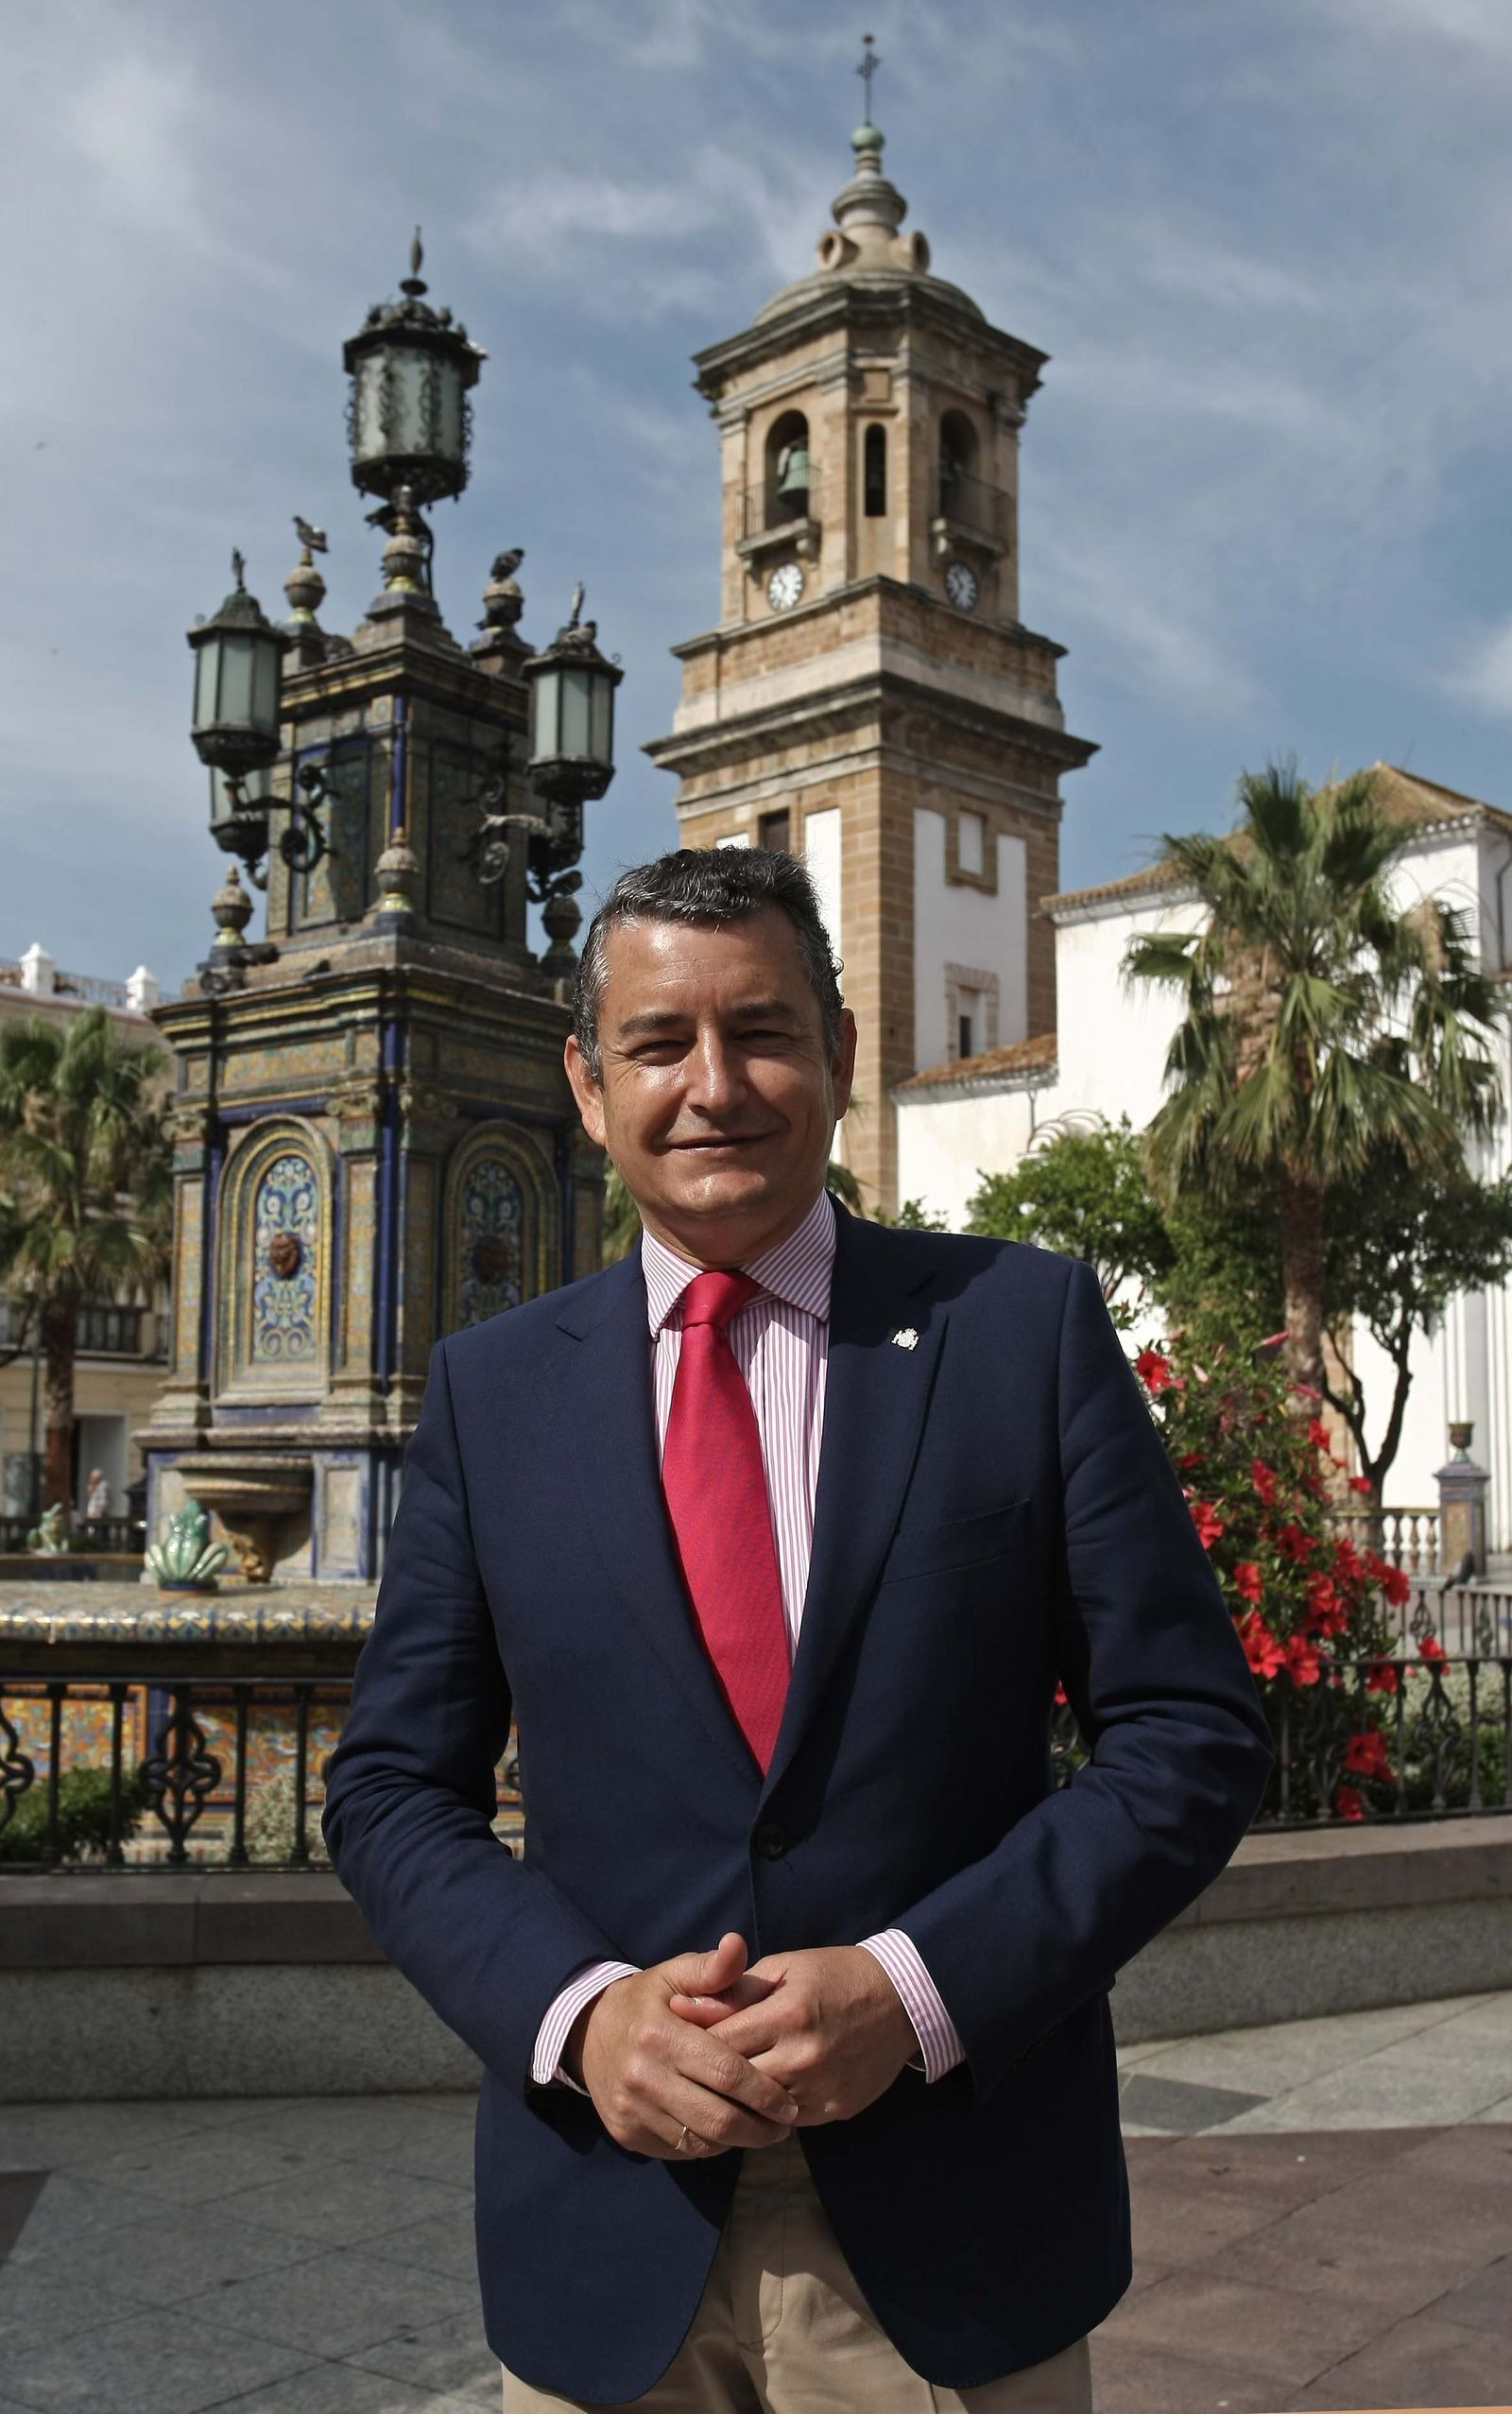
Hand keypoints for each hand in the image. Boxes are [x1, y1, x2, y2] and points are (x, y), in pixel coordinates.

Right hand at [567, 1932, 800, 2159]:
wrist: (587, 2034)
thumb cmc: (645, 2002)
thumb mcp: (673, 1975)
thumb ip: (711, 1969)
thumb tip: (737, 1945)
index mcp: (660, 2035)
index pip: (726, 2073)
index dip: (764, 2093)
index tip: (789, 2104)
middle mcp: (643, 2077)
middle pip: (716, 2118)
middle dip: (759, 2128)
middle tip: (784, 2125)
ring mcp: (632, 2110)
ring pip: (700, 2141)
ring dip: (738, 2141)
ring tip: (763, 2131)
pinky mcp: (627, 2134)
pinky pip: (680, 2150)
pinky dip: (709, 2145)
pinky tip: (726, 2132)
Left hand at [669, 1946, 916, 2125]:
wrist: (901, 2002)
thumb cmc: (835, 1976)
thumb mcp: (785, 1967)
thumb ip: (734, 1991)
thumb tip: (680, 2005)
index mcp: (788, 2014)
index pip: (720, 2042)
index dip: (693, 2044)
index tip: (675, 2045)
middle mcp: (803, 2056)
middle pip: (734, 2082)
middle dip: (707, 2078)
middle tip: (686, 2074)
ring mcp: (821, 2088)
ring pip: (757, 2108)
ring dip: (735, 2100)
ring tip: (714, 2090)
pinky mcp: (835, 2110)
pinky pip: (787, 2120)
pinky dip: (767, 2112)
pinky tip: (754, 2099)